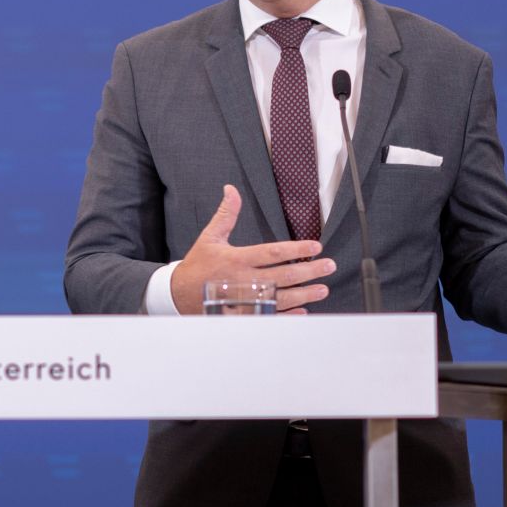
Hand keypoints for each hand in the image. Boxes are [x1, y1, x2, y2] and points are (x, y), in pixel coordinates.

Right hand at [171, 184, 334, 314]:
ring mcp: (244, 300)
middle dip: (309, 271)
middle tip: (329, 266)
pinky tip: (303, 310)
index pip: (272, 253)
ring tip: (322, 289)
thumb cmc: (197, 265)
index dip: (296, 250)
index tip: (315, 247)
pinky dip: (288, 315)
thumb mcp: (210, 238)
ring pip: (280, 298)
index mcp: (236, 259)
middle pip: (282, 276)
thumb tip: (231, 189)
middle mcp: (242, 280)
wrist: (178, 295)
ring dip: (304, 294)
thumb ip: (226, 214)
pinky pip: (270, 316)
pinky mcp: (243, 315)